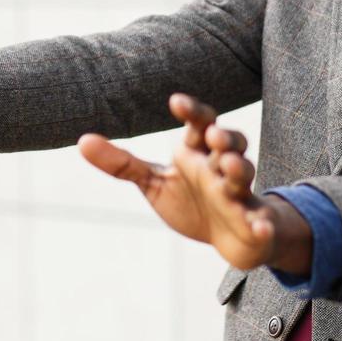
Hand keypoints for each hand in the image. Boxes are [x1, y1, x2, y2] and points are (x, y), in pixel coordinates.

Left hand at [77, 93, 310, 271]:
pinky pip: (259, 221)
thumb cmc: (192, 201)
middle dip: (224, 137)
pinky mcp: (254, 223)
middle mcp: (221, 168)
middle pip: (230, 143)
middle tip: (212, 135)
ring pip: (244, 176)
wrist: (230, 238)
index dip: (192, 111)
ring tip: (231, 166)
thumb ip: (122, 164)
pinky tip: (257, 226)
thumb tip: (81, 141)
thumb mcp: (155, 183)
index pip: (200, 124)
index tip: (176, 102)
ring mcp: (240, 195)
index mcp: (199, 154)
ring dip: (239, 169)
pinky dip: (260, 223)